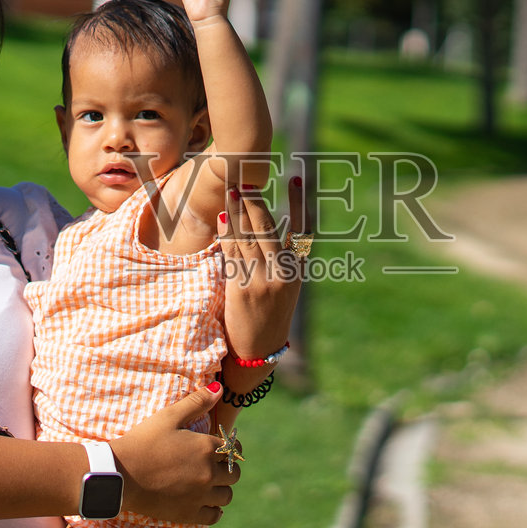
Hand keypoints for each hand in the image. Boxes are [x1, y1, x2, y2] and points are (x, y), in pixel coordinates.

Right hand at [110, 384, 237, 524]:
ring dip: (221, 489)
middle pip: (234, 473)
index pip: (233, 449)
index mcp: (206, 447)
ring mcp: (200, 495)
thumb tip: (219, 389)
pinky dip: (213, 510)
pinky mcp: (189, 513)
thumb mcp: (168, 416)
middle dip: (227, 468)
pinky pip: (214, 516)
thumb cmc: (142, 441)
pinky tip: (205, 503)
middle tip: (214, 466)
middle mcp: (209, 472)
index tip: (221, 449)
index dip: (229, 448)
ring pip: (227, 496)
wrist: (119, 474)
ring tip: (208, 484)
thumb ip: (196, 402)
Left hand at [218, 174, 305, 363]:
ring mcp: (263, 280)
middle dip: (255, 202)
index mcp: (297, 269)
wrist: (258, 350)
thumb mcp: (282, 285)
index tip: (297, 177)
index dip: (299, 201)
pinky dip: (228, 234)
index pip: (302, 228)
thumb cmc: (268, 313)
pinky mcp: (243, 289)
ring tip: (232, 191)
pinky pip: (233, 255)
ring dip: (238, 212)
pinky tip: (224, 218)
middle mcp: (283, 272)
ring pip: (249, 238)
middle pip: (268, 228)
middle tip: (245, 180)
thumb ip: (275, 257)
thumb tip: (260, 222)